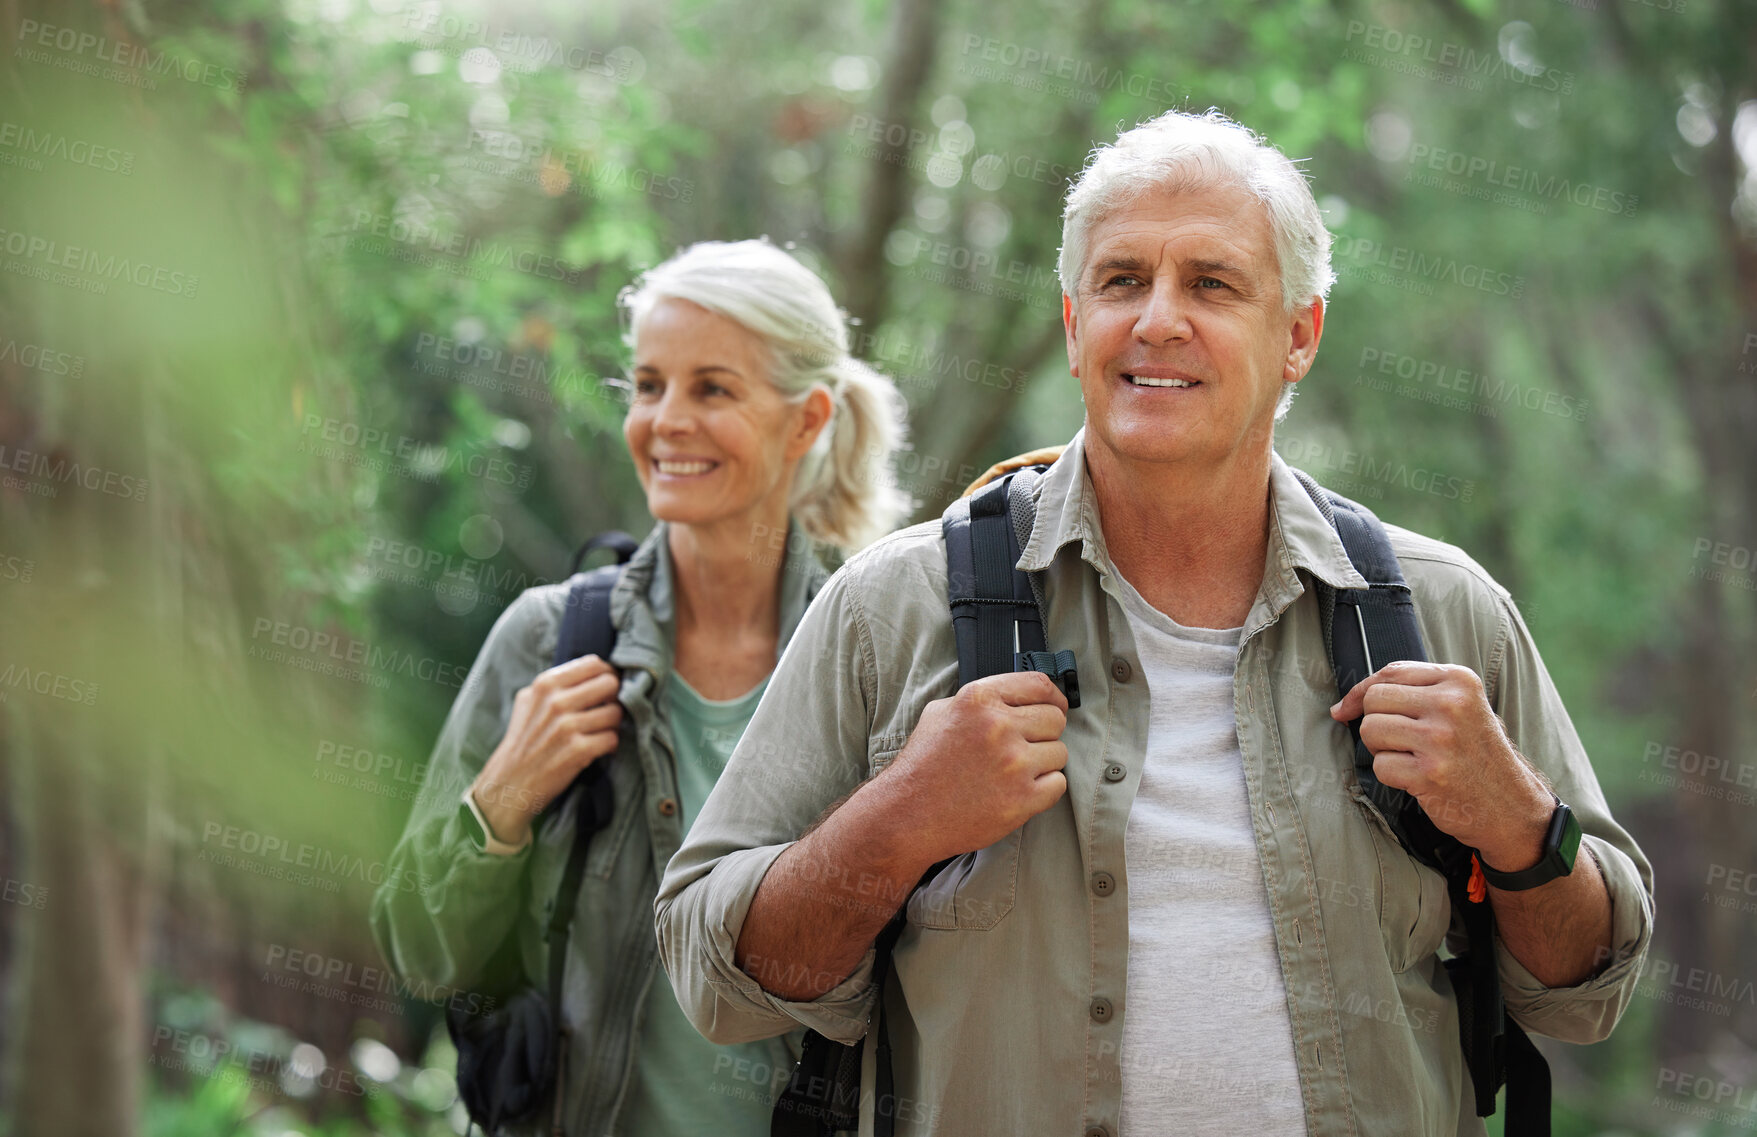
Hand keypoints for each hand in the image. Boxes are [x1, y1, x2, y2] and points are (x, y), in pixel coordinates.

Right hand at [471, 654, 622, 844]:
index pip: (594, 664)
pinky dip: (609, 745)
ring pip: (616, 713)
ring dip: (612, 724)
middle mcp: (556, 702)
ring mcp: (567, 727)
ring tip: (599, 732)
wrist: (510, 782)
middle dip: (613, 697)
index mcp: (546, 684)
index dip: (605, 675)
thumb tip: (595, 669)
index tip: (604, 689)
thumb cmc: (523, 740)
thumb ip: (557, 683)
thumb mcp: (529, 701)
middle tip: (606, 710)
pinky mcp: (578, 751)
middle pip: (611, 684)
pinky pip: (613, 738)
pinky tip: (598, 748)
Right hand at [875, 670, 1068, 866]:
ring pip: (1060, 752)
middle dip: (1044, 733)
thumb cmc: (922, 765)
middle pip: (1055, 719)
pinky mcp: (1022, 799)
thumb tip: (1018, 697)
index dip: (1053, 697)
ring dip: (1043, 763)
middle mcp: (998, 727)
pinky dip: (1045, 789)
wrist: (907, 815)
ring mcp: (1013, 764)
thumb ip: (981, 701)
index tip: (1055, 706)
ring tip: (1014, 773)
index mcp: (978, 700)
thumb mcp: (941, 713)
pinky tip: (1020, 791)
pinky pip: (1058, 785)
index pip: (1039, 684)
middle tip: (1024, 748)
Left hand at [1330, 660, 1552, 869]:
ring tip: (1409, 758)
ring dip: (1380, 749)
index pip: (1390, 672)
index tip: (1345, 709)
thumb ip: (1415, 692)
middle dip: (1375, 722)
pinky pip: (1380, 765)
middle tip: (1399, 741)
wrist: (1512, 806)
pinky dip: (1390, 776)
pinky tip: (1417, 779)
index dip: (1360, 691)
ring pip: (1370, 730)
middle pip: (1374, 700)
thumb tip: (1345, 703)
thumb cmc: (1476, 754)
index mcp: (1459, 681)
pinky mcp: (1429, 773)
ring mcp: (1440, 739)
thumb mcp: (1461, 708)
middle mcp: (1451, 705)